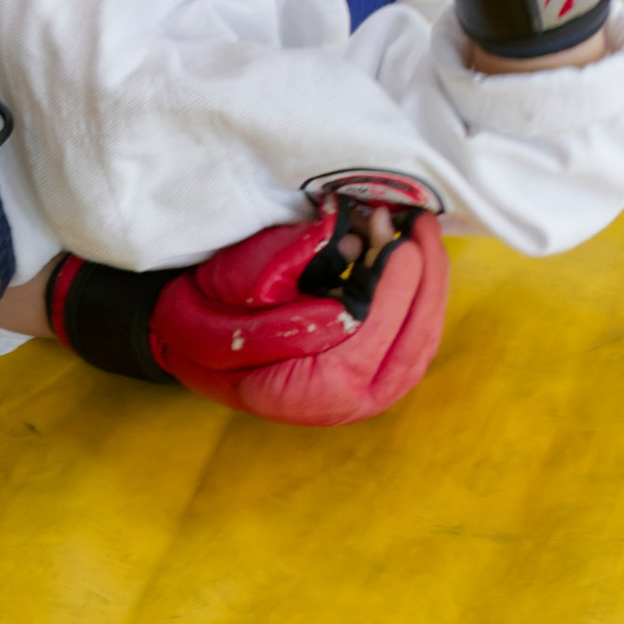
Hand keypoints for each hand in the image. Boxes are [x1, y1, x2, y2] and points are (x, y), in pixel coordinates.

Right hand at [149, 196, 448, 425]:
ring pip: (422, 338)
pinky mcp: (379, 376)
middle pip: (412, 339)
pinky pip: (415, 338)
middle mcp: (350, 401)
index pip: (371, 336)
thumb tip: (351, 238)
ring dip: (428, 282)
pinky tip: (417, 258)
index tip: (401, 238)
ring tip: (420, 231)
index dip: (392, 286)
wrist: (196, 346)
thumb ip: (288, 264)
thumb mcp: (234, 284)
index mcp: (311, 389)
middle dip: (423, 275)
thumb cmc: (208, 313)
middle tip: (420, 221)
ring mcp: (370, 394)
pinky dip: (421, 296)